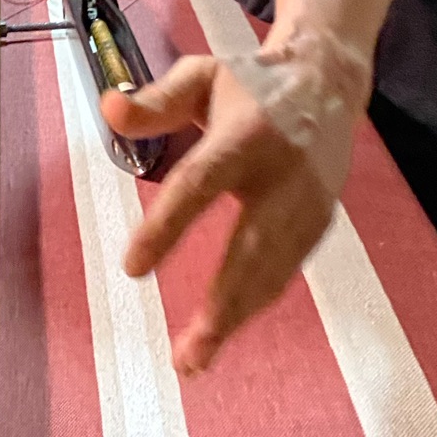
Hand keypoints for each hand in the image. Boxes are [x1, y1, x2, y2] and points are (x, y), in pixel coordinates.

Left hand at [101, 54, 354, 375]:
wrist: (328, 81)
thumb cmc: (251, 84)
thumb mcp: (200, 77)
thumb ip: (154, 102)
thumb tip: (108, 110)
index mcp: (246, 135)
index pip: (200, 185)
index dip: (167, 228)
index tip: (133, 269)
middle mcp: (283, 174)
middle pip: (250, 249)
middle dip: (220, 306)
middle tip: (187, 354)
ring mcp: (308, 204)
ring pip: (271, 271)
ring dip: (235, 318)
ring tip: (195, 359)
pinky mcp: (321, 222)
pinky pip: (285, 270)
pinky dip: (256, 302)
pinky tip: (224, 328)